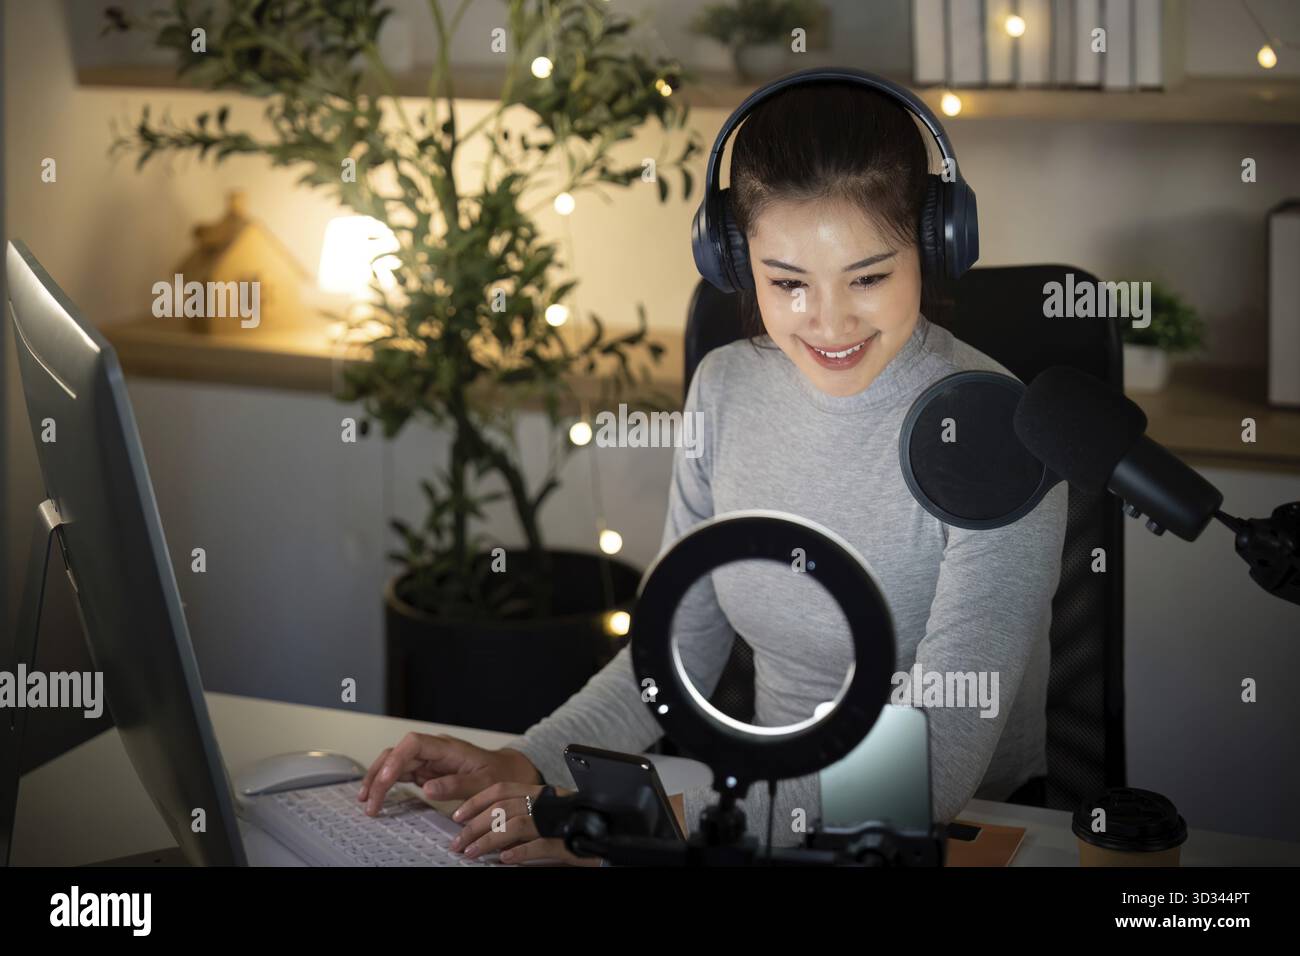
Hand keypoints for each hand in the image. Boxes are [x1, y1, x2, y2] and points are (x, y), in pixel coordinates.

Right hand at [357, 732, 538, 816]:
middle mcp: (434, 751)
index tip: (386, 778)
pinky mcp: (426, 771)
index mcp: (448, 748)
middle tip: (370, 800)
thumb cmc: (499, 774)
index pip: (413, 744)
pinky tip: (376, 795)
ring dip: (378, 780)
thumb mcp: (484, 783)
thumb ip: (456, 785)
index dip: (396, 758)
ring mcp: (428, 760)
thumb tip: (429, 789)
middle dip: (380, 775)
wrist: (508, 772)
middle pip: (398, 755)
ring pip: (394, 764)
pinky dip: (387, 784)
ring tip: (366, 800)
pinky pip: (401, 774)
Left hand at [449, 782, 601, 866]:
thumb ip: (523, 821)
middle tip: (458, 842)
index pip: (503, 789)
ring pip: (518, 823)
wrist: (613, 838)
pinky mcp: (571, 842)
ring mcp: (561, 821)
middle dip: (476, 825)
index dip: (477, 801)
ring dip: (490, 839)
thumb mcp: (547, 820)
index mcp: (543, 793)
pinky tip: (506, 860)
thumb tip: (488, 831)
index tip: (458, 815)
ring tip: (473, 852)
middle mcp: (550, 802)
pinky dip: (521, 852)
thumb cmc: (579, 830)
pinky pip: (542, 844)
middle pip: (505, 807)